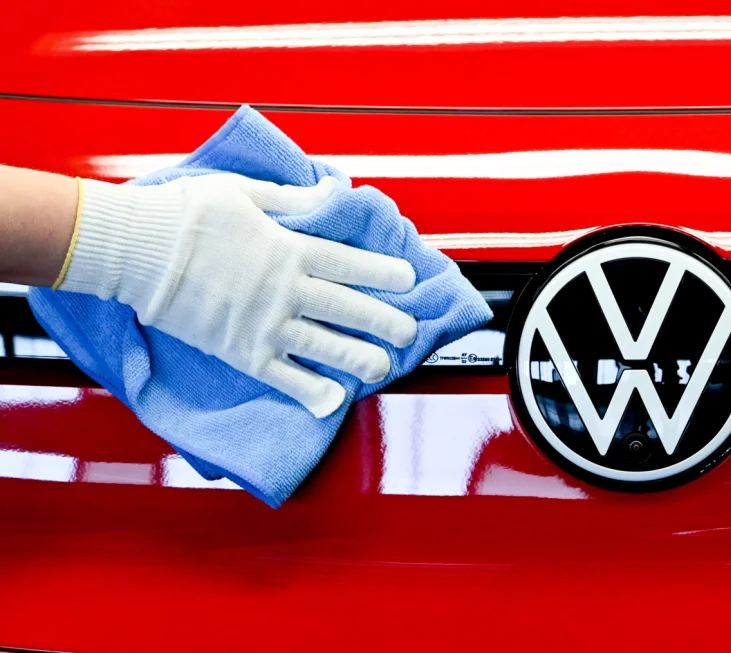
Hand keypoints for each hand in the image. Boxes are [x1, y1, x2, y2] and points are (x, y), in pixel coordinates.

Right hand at [58, 174, 417, 416]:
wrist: (134, 248)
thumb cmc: (184, 213)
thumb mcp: (245, 191)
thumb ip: (294, 198)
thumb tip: (332, 191)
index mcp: (289, 247)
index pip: (351, 263)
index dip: (384, 273)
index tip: (408, 280)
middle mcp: (285, 289)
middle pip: (349, 308)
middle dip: (384, 322)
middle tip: (409, 332)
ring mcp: (264, 323)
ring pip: (325, 346)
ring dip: (358, 359)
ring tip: (381, 367)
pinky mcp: (240, 349)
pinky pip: (282, 375)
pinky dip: (308, 390)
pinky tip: (330, 400)